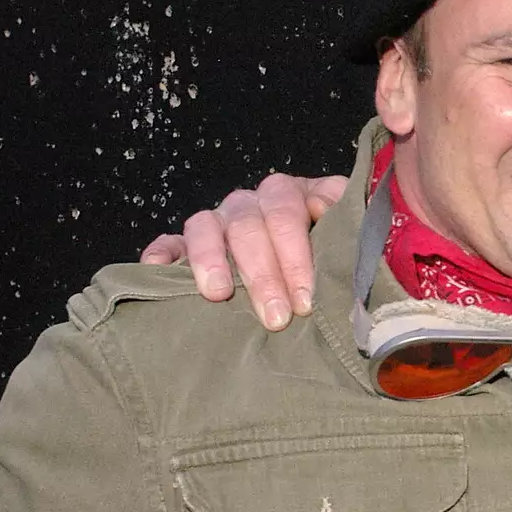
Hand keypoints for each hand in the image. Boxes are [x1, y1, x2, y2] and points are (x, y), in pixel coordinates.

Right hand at [141, 174, 345, 330]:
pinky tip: (161, 272)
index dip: (296, 254)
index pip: (288, 211)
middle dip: (264, 273)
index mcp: (292, 196)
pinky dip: (163, 254)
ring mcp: (218, 219)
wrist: (309, 263)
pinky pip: (169, 241)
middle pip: (250, 225)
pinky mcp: (186, 241)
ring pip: (206, 225)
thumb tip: (339, 228)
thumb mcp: (348, 237)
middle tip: (277, 316)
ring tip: (219, 296)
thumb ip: (350, 228)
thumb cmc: (331, 255)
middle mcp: (253, 203)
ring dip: (213, 260)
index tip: (306, 297)